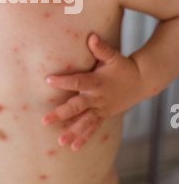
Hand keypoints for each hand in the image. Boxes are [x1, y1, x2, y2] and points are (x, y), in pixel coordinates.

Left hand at [42, 33, 143, 149]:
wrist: (140, 82)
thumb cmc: (122, 66)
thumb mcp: (113, 56)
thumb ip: (101, 48)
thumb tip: (91, 36)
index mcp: (97, 82)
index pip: (78, 82)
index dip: (63, 81)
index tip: (48, 80)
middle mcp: (97, 98)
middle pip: (77, 107)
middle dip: (61, 114)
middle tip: (44, 120)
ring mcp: (101, 109)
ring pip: (85, 122)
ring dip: (72, 132)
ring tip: (59, 141)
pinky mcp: (103, 115)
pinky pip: (93, 129)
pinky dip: (84, 138)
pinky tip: (73, 147)